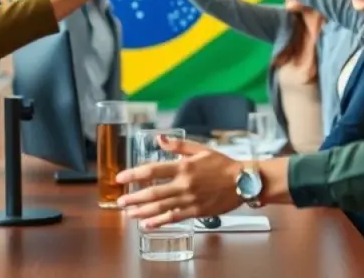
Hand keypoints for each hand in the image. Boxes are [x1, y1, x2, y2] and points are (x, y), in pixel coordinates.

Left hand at [116, 138, 243, 228]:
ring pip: (161, 207)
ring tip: (128, 213)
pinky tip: (147, 224)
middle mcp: (184, 184)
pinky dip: (159, 222)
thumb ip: (178, 145)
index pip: (152, 170)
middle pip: (153, 192)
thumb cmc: (222, 163)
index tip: (120, 177)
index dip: (133, 174)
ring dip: (142, 211)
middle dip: (134, 197)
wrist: (243, 182)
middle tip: (120, 201)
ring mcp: (189, 200)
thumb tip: (158, 138)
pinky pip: (174, 218)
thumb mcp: (200, 148)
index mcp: (184, 166)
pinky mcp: (196, 212)